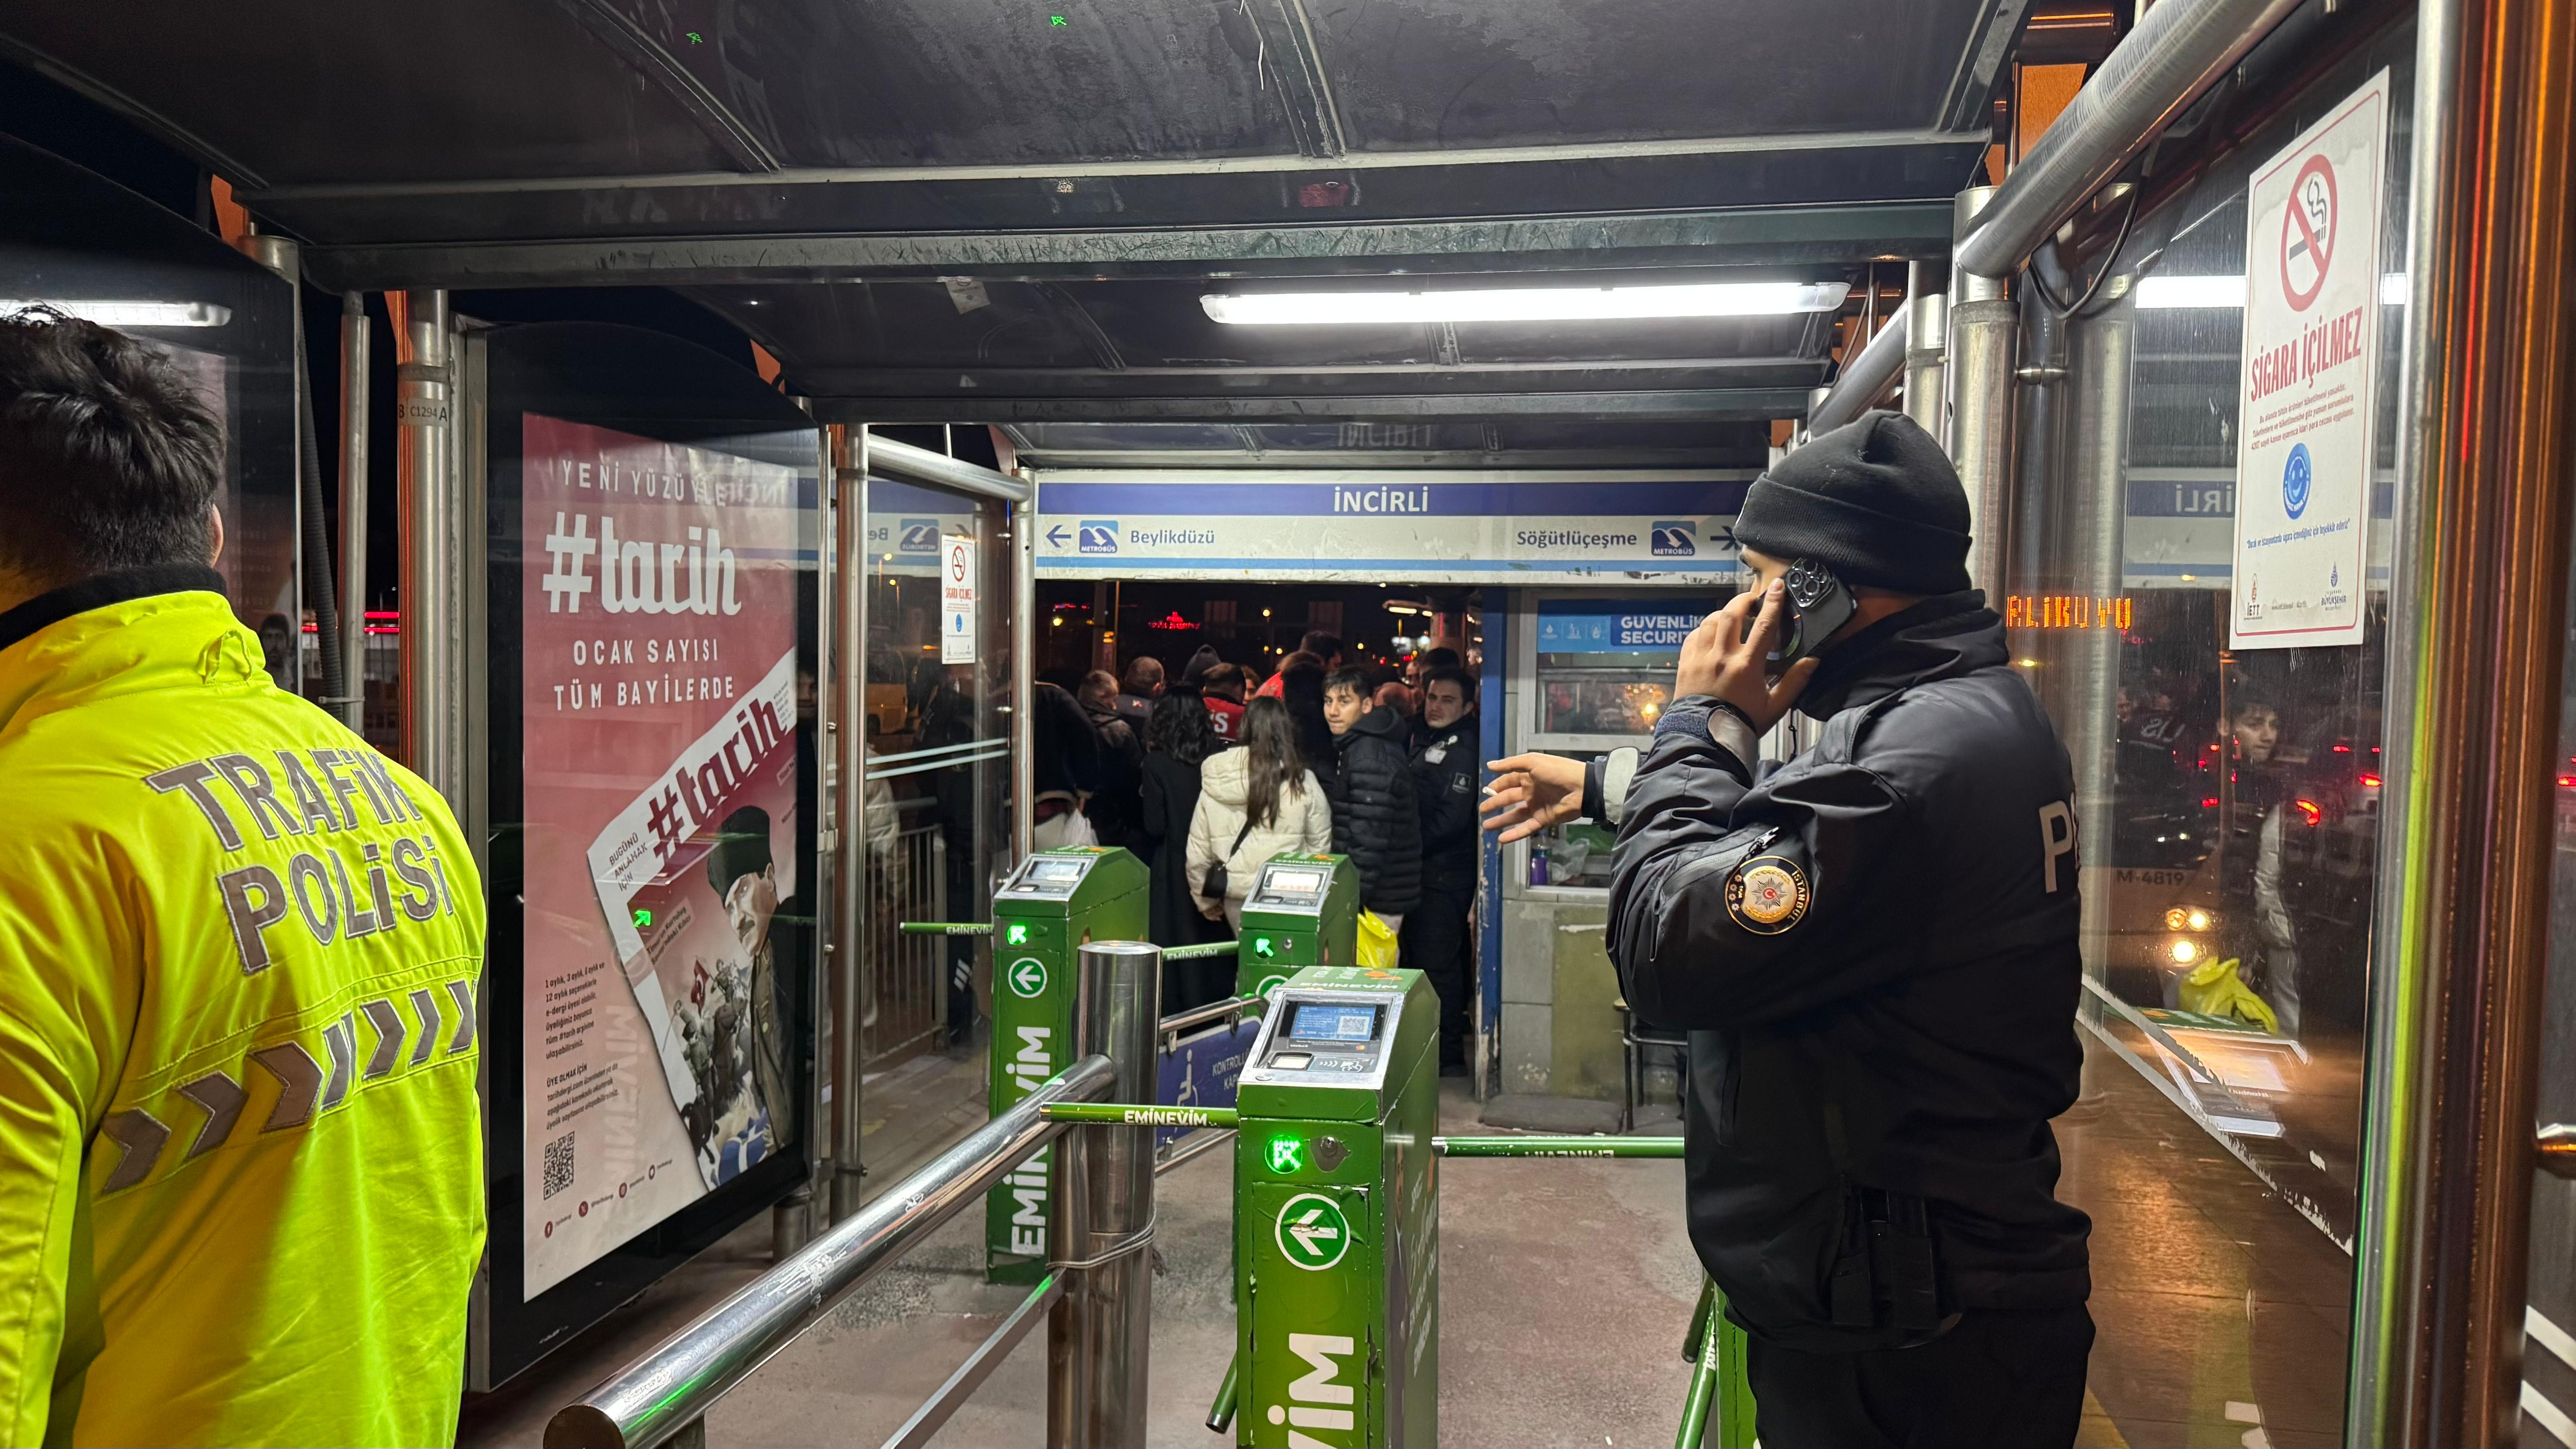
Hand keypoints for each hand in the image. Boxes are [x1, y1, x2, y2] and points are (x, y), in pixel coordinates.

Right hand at [1480, 752, 1587, 843]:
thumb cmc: (1557, 771)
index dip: (1496, 786)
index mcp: (1529, 776)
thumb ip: (1510, 764)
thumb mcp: (1532, 761)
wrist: (1581, 787)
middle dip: (1494, 804)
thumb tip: (1490, 765)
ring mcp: (1537, 807)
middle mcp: (1531, 792)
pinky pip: (1526, 828)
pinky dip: (1514, 834)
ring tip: (1486, 826)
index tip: (1485, 791)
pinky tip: (1501, 839)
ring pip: (1514, 816)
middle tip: (1482, 810)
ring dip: (1501, 821)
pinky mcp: (1544, 820)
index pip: (1508, 782)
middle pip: (1509, 799)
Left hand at [1676, 579, 1821, 733]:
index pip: (1763, 625)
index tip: (1777, 587)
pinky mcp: (1686, 662)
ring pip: (1711, 621)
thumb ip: (1794, 681)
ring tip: (1734, 616)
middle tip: (1753, 598)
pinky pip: (1694, 635)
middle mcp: (1721, 657)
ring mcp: (1701, 658)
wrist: (1705, 738)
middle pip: (1732, 614)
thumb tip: (1812, 659)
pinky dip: (1705, 628)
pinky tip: (1713, 633)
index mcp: (1746, 667)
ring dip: (1724, 613)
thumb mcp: (1775, 706)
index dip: (1772, 603)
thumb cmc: (1740, 723)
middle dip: (1744, 600)